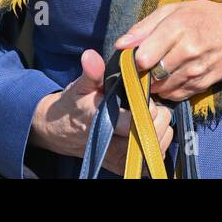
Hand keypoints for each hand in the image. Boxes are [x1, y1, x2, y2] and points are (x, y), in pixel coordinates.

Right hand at [30, 49, 173, 174]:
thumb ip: (91, 72)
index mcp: (100, 121)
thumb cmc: (75, 104)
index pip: (133, 120)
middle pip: (152, 132)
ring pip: (159, 143)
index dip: (145, 106)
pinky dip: (158, 140)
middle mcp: (111, 144)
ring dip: (160, 127)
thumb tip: (90, 55)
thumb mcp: (80, 85)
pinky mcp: (125, 165)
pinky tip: (149, 128)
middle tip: (148, 103)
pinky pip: (155, 155)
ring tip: (148, 115)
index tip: (143, 95)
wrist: (62, 131)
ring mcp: (119, 157)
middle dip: (157, 114)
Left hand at [113, 0, 221, 102]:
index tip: (133, 56)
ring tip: (157, 70)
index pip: (143, 57)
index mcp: (178, 27)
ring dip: (154, 82)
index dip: (133, 59)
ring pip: (161, 87)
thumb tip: (120, 45)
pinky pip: (175, 95)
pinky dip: (168, 89)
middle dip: (142, 72)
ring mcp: (197, 70)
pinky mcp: (203, 84)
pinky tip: (171, 77)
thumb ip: (145, 26)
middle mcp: (188, 51)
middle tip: (144, 65)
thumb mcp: (175, 10)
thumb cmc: (204, 17)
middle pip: (150, 74)